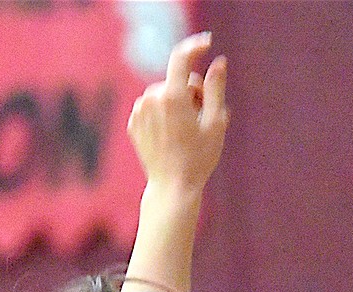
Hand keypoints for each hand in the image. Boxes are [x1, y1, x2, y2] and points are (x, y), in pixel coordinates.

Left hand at [127, 32, 229, 189]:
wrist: (173, 187)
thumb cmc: (199, 158)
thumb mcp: (216, 123)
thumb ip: (216, 89)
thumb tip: (219, 63)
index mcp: (172, 97)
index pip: (181, 58)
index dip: (195, 46)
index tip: (208, 44)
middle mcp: (151, 99)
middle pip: (177, 82)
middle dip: (193, 93)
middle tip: (204, 119)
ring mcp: (139, 111)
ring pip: (165, 94)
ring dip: (178, 105)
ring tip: (187, 131)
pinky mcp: (133, 122)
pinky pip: (153, 108)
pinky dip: (165, 115)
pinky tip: (172, 136)